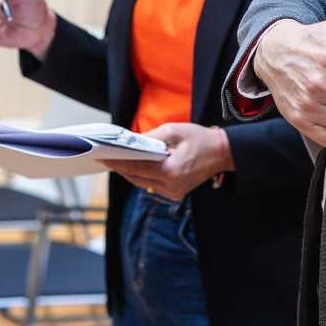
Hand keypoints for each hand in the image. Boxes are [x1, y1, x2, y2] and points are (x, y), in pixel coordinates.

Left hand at [100, 123, 233, 200]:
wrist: (222, 153)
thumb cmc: (200, 139)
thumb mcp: (173, 131)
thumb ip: (149, 138)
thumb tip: (130, 142)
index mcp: (171, 171)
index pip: (136, 167)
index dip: (117, 162)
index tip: (103, 157)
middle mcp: (171, 186)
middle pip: (136, 178)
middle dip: (120, 167)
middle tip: (104, 158)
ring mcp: (173, 193)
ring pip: (142, 183)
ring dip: (129, 172)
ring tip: (116, 161)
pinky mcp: (175, 194)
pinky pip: (151, 185)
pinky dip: (141, 176)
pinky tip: (133, 167)